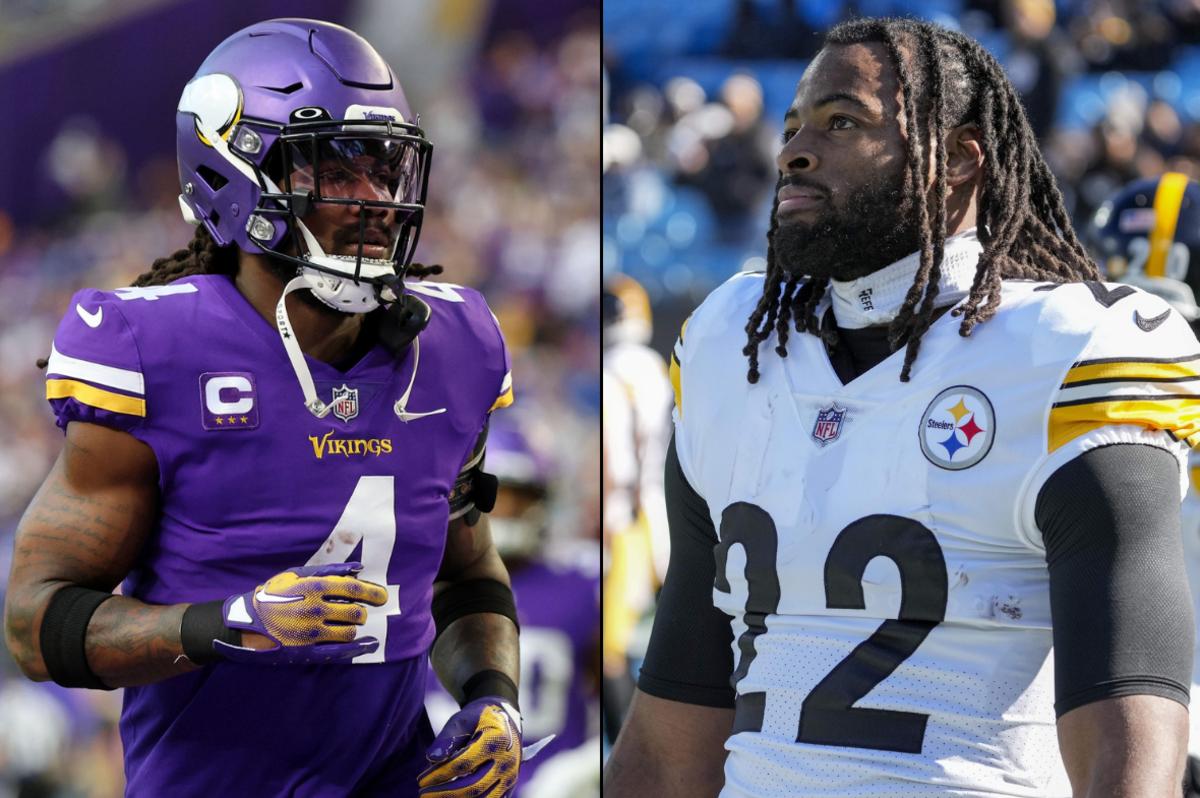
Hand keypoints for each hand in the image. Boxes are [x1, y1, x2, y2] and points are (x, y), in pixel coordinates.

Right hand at [214, 562, 387, 663]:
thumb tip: (359, 568)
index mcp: (313, 588)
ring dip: (353, 628)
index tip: (382, 596)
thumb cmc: (273, 594)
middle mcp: (314, 610)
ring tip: (347, 624)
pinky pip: (339, 652)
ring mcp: (311, 633)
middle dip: (362, 612)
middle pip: (355, 613)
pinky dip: (358, 649)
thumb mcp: (297, 574)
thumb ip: (329, 570)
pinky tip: (368, 645)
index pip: (354, 590)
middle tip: (359, 612)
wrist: (245, 622)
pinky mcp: (306, 651)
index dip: (373, 592)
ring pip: (349, 632)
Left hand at [418, 697, 521, 796]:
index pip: (462, 764)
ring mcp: (510, 775)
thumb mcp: (463, 719)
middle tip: (423, 794)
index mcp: (496, 740)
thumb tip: (432, 758)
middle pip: (473, 786)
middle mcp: (507, 760)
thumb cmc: (480, 718)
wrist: (506, 719)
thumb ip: (447, 737)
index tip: (421, 780)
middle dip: (445, 793)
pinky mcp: (510, 786)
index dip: (440, 774)